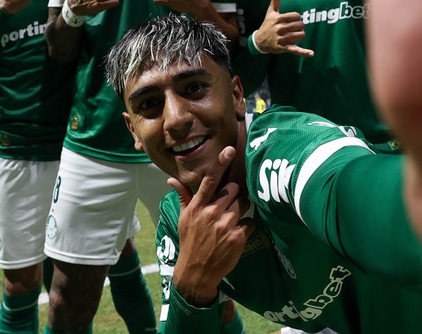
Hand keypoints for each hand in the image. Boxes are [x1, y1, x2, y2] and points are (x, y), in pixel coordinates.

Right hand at [168, 145, 253, 306]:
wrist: (196, 272)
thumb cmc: (190, 241)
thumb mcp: (183, 219)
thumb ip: (183, 197)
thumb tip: (171, 179)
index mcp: (197, 207)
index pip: (210, 180)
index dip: (220, 164)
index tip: (229, 150)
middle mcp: (212, 213)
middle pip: (233, 190)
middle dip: (234, 194)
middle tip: (229, 204)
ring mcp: (226, 225)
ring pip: (243, 204)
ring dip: (241, 209)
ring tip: (232, 219)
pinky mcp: (238, 237)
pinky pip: (250, 222)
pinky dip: (247, 226)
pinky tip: (237, 233)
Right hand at [251, 0, 312, 56]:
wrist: (259, 41)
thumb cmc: (267, 24)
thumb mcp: (270, 12)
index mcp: (278, 19)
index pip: (296, 16)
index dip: (296, 18)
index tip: (291, 20)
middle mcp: (280, 28)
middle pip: (300, 25)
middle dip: (299, 26)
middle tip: (293, 28)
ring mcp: (282, 39)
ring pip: (300, 35)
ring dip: (300, 35)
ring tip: (294, 35)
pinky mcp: (284, 48)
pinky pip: (296, 50)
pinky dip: (303, 52)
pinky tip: (311, 53)